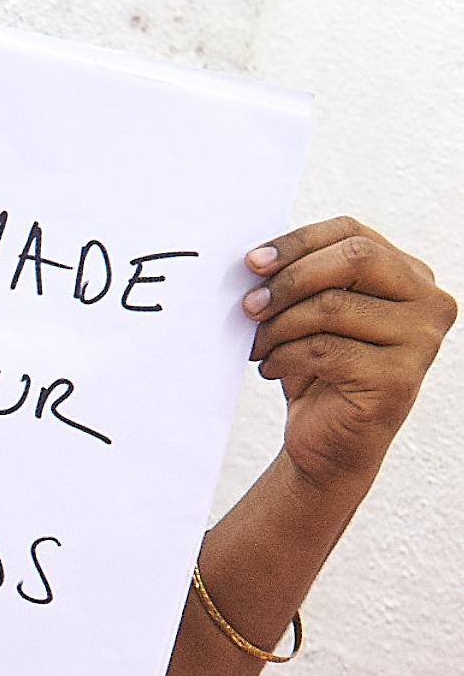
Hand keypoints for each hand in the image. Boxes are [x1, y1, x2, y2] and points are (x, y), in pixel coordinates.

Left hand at [243, 218, 456, 492]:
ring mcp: (420, 341)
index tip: (251, 262)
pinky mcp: (399, 378)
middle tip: (249, 306)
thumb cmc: (318, 370)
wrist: (329, 442)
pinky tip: (271, 368)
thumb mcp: (313, 312)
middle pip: (354, 258)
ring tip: (257, 345)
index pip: (352, 233)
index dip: (298, 242)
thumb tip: (257, 258)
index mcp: (409, 274)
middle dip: (290, 279)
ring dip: (279, 326)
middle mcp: (428, 302)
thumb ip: (303, 276)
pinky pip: (327, 350)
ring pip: (333, 306)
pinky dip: (286, 357)